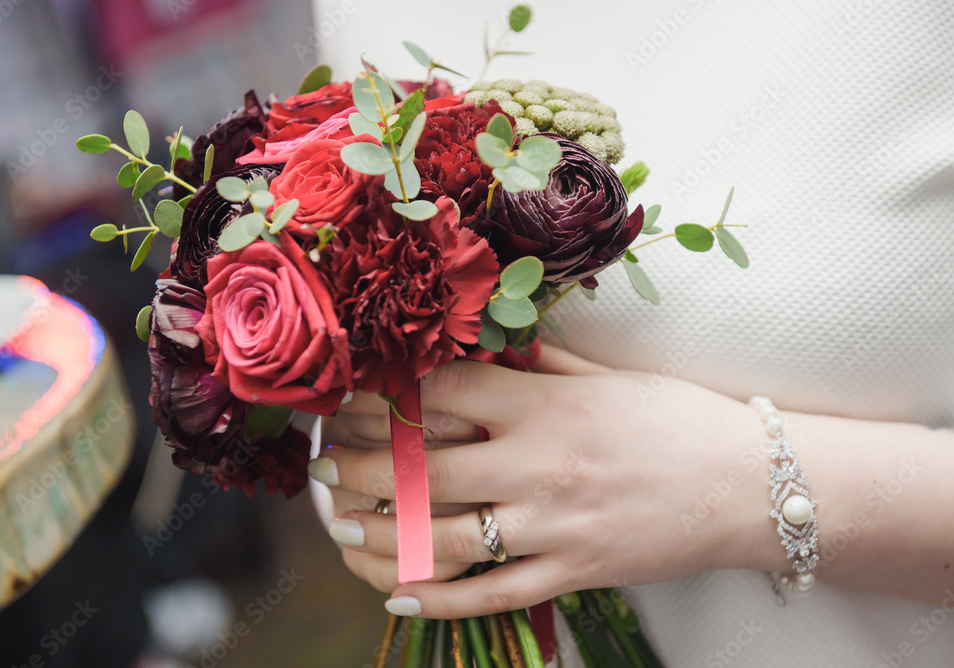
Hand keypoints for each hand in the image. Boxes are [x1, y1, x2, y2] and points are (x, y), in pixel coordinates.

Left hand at [314, 346, 779, 618]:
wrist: (752, 487)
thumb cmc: (680, 422)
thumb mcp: (609, 377)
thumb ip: (542, 363)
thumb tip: (491, 342)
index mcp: (545, 406)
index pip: (440, 393)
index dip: (381, 395)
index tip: (346, 400)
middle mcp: (539, 464)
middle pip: (422, 466)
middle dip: (358, 467)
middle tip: (321, 467)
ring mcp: (553, 525)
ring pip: (442, 535)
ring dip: (379, 533)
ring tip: (340, 525)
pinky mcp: (573, 572)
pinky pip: (491, 593)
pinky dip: (438, 598)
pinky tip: (396, 594)